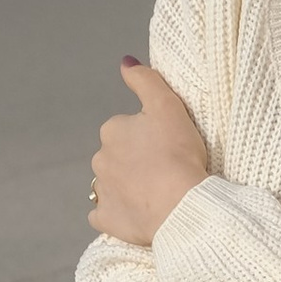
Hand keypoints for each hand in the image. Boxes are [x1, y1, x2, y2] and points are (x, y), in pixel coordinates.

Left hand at [88, 58, 210, 243]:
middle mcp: (99, 160)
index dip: (148, 136)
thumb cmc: (178, 154)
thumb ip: (145, 80)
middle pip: (117, 156)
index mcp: (111, 131)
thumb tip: (125, 62)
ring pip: (110, 184)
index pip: (126, 129)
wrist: (181, 205)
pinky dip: (117, 213)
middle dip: (135, 161)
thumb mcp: (167, 106)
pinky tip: (136, 213)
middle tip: (165, 169)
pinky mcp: (107, 220)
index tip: (168, 145)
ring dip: (126, 186)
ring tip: (154, 192)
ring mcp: (102, 192)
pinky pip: (106, 215)